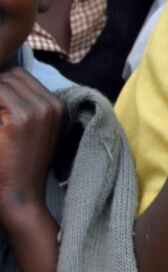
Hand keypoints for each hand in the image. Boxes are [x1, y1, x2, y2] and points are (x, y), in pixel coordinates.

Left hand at [0, 68, 64, 231]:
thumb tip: (4, 83)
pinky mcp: (21, 117)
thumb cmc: (22, 166)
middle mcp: (52, 105)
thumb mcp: (34, 133)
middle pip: (13, 76)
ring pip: (3, 82)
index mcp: (58, 108)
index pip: (22, 77)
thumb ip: (26, 108)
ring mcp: (38, 110)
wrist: (20, 195)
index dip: (3, 86)